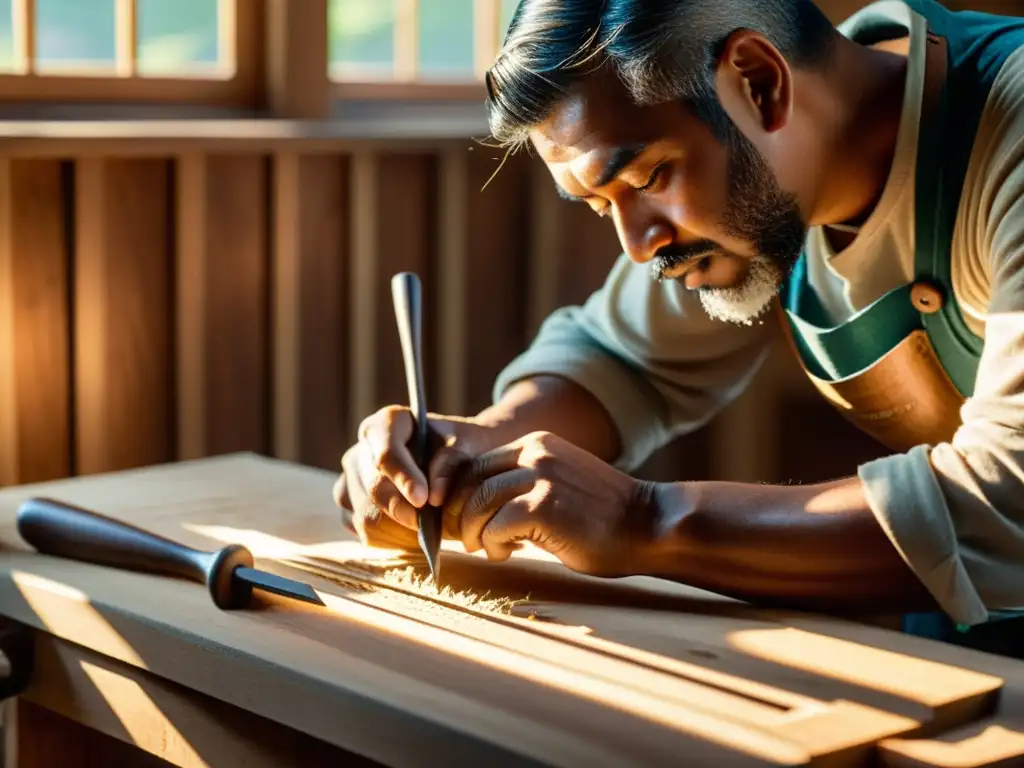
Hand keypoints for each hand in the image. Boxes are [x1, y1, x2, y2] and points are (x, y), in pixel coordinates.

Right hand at [333, 406, 504, 548]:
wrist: (456, 460)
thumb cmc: (462, 446)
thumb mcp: (467, 444)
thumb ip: (451, 462)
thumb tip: (434, 496)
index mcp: (388, 423)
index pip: (385, 453)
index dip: (402, 478)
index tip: (423, 500)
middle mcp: (362, 449)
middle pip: (372, 489)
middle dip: (402, 511)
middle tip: (430, 526)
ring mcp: (352, 478)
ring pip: (363, 515)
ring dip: (396, 530)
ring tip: (426, 531)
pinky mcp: (351, 504)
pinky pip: (360, 530)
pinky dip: (387, 540)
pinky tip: (411, 536)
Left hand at [444, 431, 657, 575]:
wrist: (647, 525)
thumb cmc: (605, 515)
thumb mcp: (560, 482)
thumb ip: (526, 482)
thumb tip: (483, 505)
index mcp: (537, 444)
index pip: (479, 464)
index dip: (465, 495)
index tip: (466, 520)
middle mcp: (535, 453)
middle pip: (472, 481)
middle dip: (462, 513)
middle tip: (467, 538)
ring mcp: (539, 478)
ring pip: (479, 503)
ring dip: (474, 532)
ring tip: (488, 548)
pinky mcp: (542, 507)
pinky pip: (495, 527)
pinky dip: (493, 544)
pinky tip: (507, 553)